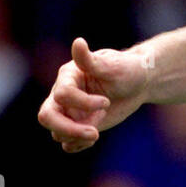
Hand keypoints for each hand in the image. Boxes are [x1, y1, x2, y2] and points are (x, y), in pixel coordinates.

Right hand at [38, 37, 150, 152]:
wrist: (138, 84)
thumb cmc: (126, 70)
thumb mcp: (112, 65)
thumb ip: (90, 60)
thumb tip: (78, 42)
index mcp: (68, 77)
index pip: (62, 95)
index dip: (83, 102)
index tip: (107, 102)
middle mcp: (63, 95)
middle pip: (47, 116)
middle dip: (68, 129)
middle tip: (94, 134)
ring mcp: (69, 112)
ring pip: (57, 132)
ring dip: (77, 136)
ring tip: (97, 131)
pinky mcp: (77, 125)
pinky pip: (67, 143)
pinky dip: (78, 145)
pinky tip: (94, 136)